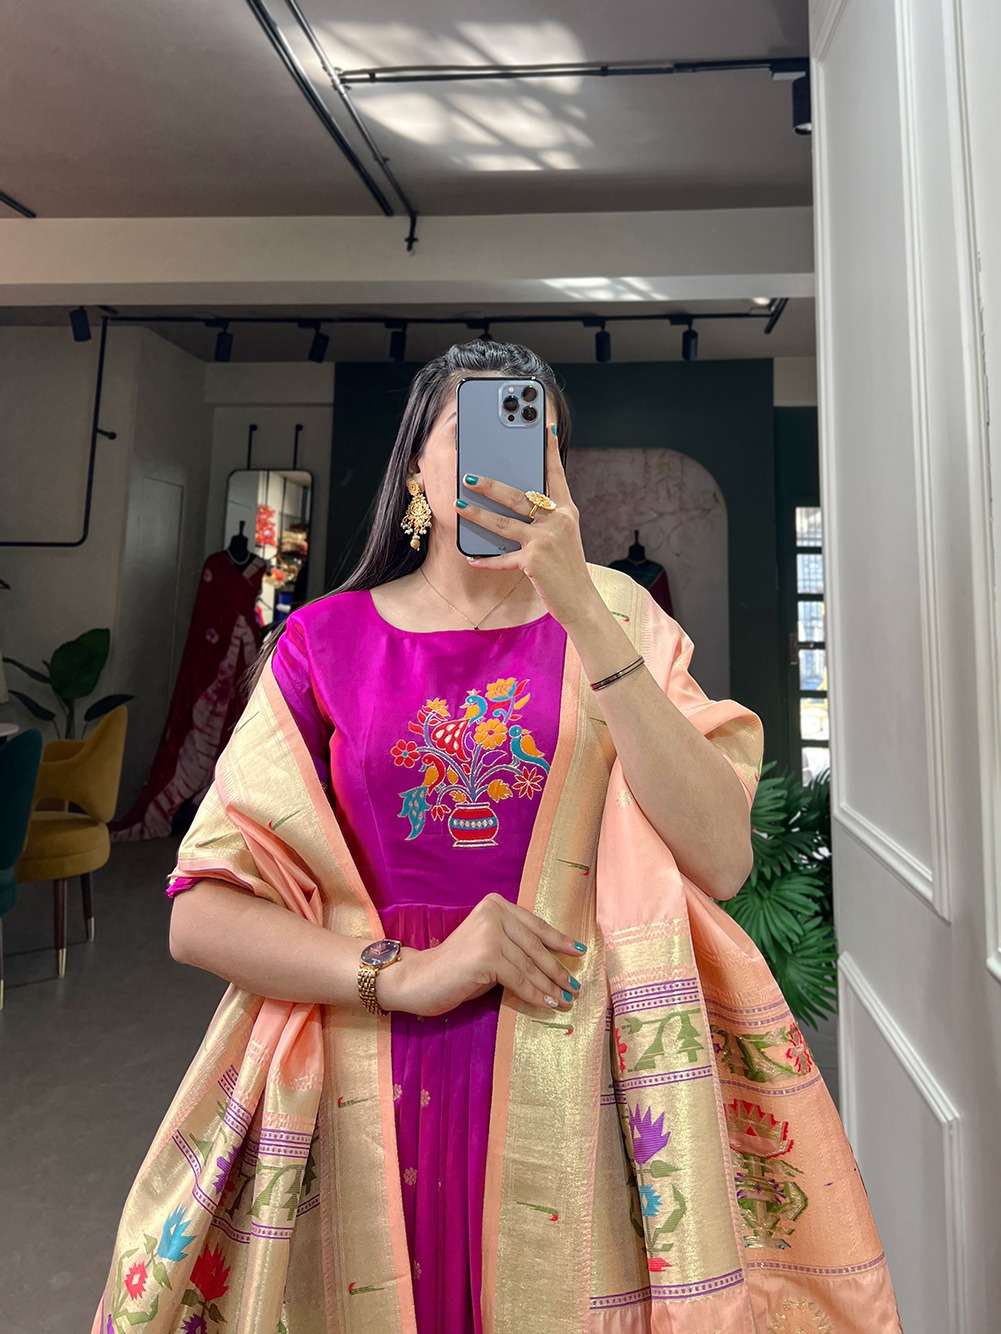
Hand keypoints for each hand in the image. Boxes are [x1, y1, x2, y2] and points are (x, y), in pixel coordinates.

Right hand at [376, 892, 585, 1017]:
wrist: (419, 979)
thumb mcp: (489, 947)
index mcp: (495, 904)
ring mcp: (490, 933)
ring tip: (565, 1000)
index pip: (534, 925)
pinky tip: (547, 1004)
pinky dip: (535, 995)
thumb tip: (555, 961)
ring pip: (529, 966)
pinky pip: (519, 980)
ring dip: (550, 986)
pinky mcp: (486, 957)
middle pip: (535, 947)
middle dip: (558, 970)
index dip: (558, 940)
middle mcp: (494, 912)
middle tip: (575, 986)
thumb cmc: (456, 968)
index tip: (578, 951)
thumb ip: (514, 945)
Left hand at [455, 423, 601, 628]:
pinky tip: (471, 557)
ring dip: (477, 514)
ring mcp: (545, 540)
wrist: (581, 600)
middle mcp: (557, 520)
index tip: (544, 427)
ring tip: (458, 505)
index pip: (555, 474)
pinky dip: (486, 559)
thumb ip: (546, 517)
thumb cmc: (567, 567)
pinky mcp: (533, 561)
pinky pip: (502, 558)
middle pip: (518, 496)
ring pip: (503, 523)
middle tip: (469, 476)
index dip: (549, 450)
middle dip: (491, 485)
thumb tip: (519, 501)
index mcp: (566, 511)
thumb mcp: (563, 536)